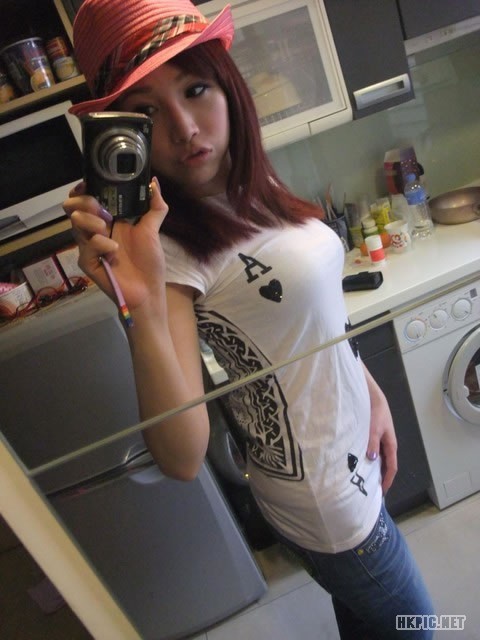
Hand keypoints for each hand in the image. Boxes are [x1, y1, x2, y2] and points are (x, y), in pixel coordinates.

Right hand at [63, 177, 168, 312]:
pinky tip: (114, 251)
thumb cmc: (148, 262)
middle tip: (103, 211)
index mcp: (108, 220)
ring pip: (75, 223)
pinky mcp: (88, 263)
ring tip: (107, 228)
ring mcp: (89, 247)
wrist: (148, 291)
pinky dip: (101, 244)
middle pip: (72, 208)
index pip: (85, 199)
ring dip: (91, 221)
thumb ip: (155, 206)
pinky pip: (86, 247)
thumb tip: (155, 182)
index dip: (83, 189)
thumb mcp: (153, 230)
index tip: (89, 184)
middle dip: (84, 202)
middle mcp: (95, 231)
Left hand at [363, 364, 397, 493]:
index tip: (382, 492)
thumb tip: (372, 459)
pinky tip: (357, 461)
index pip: (392, 467)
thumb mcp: (373, 428)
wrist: (371, 394)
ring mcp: (378, 439)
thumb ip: (372, 443)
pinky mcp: (371, 435)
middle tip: (370, 489)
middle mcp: (385, 443)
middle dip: (380, 477)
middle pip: (385, 464)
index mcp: (390, 444)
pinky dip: (366, 458)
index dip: (388, 480)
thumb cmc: (375, 411)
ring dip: (372, 468)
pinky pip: (371, 450)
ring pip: (377, 458)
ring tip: (363, 479)